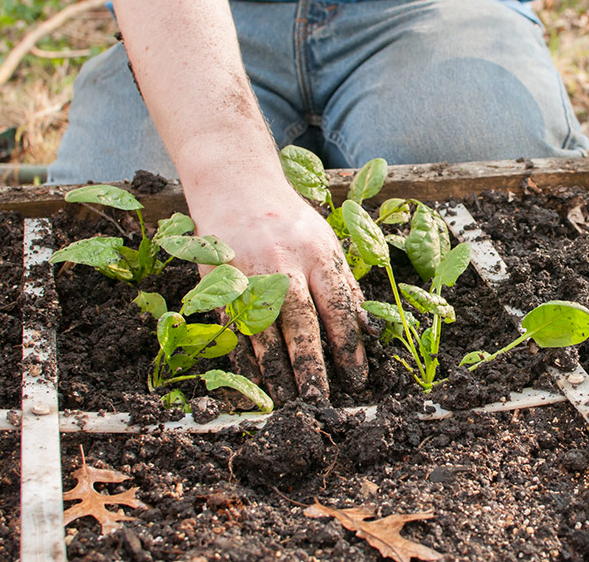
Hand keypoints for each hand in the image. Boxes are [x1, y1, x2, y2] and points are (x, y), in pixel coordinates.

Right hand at [191, 188, 367, 402]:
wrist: (236, 188)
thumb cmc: (290, 222)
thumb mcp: (327, 243)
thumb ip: (346, 285)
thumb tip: (368, 329)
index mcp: (316, 254)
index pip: (337, 305)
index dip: (348, 345)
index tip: (357, 379)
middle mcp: (282, 264)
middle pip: (299, 321)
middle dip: (310, 364)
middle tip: (320, 400)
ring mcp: (248, 274)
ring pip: (263, 329)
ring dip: (275, 369)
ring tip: (287, 400)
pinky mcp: (220, 282)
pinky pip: (234, 326)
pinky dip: (244, 356)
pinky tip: (254, 381)